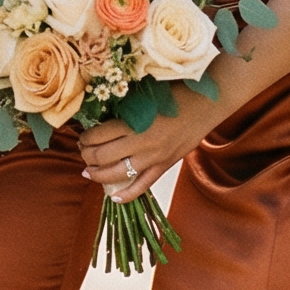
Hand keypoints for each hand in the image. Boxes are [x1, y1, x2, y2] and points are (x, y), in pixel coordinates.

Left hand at [78, 84, 223, 200]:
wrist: (206, 104)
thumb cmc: (173, 93)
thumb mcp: (142, 96)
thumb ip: (122, 110)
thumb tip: (97, 119)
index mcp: (134, 122)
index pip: (97, 136)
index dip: (85, 138)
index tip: (83, 135)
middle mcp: (142, 143)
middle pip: (102, 157)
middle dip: (87, 155)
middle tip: (84, 151)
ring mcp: (154, 158)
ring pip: (117, 174)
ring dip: (98, 174)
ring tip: (89, 171)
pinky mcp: (165, 166)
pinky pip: (142, 186)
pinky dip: (126, 195)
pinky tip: (113, 196)